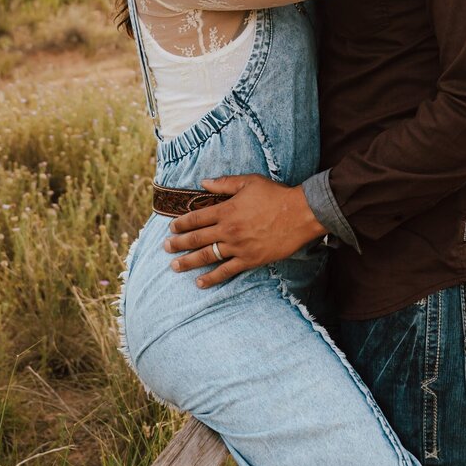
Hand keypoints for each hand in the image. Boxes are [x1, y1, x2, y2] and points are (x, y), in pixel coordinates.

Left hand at [163, 175, 323, 285]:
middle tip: (166, 247)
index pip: (196, 218)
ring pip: (207, 256)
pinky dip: (211, 278)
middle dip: (178, 243)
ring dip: (188, 262)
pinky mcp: (249, 260)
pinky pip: (226, 271)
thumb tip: (204, 183)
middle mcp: (228, 230)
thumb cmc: (275, 195)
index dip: (181, 223)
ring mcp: (237, 247)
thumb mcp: (249, 182)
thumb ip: (224, 183)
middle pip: (196, 239)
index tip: (171, 227)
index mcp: (226, 211)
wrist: (300, 214)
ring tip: (174, 266)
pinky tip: (200, 282)